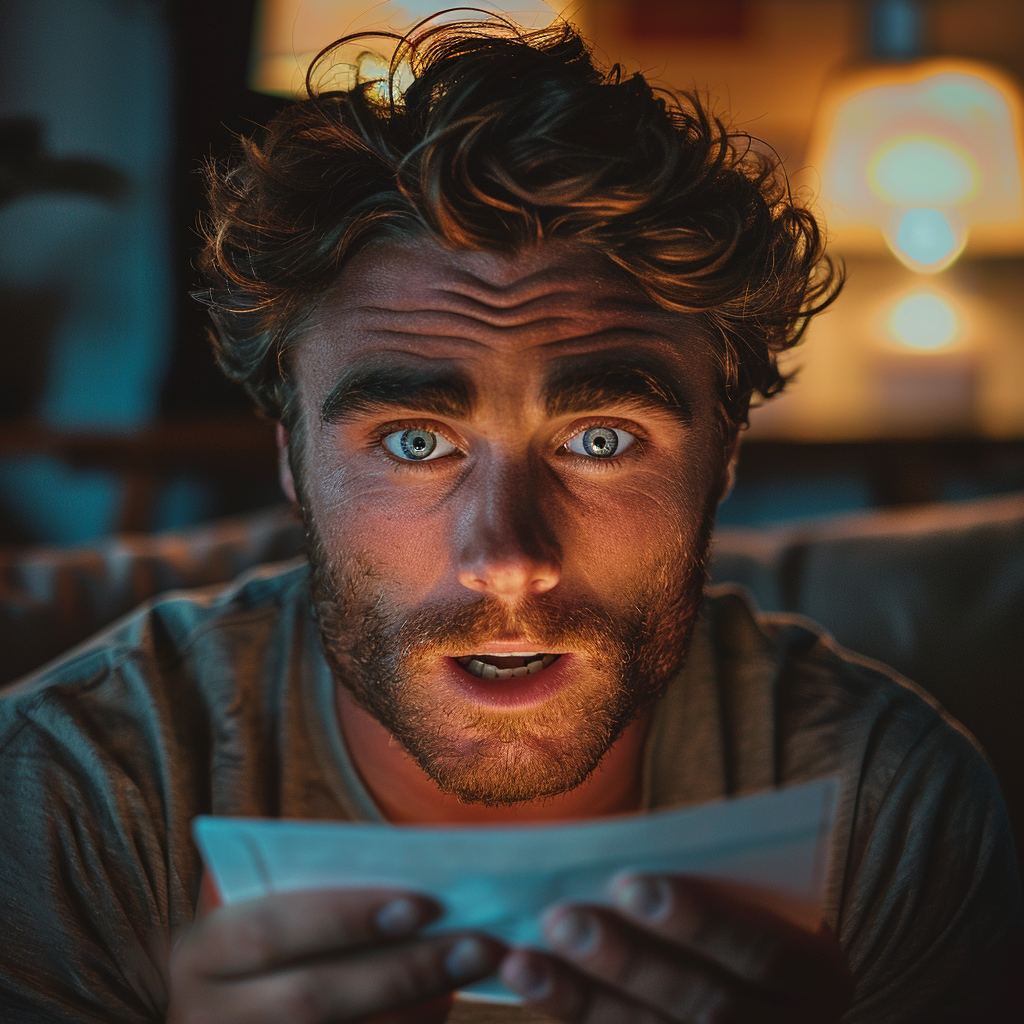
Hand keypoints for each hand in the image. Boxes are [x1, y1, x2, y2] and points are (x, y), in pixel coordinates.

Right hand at [167, 888, 503, 1023]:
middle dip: (400, 971)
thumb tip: (424, 889)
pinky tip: (442, 1007)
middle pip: (311, 998)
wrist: (224, 1012)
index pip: (272, 930)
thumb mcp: (267, 915)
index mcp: (202, 951)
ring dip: (414, 1006)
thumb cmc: (264, 945)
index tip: (425, 903)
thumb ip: (322, 899)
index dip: (346, 917)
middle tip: (476, 944)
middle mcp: (206, 1015)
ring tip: (474, 974)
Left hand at [499, 875, 852, 1022]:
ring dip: (582, 1002)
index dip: (695, 920)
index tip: (629, 883)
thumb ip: (707, 885)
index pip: (758, 949)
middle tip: (560, 919)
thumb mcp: (756, 899)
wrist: (772, 1001)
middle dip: (626, 963)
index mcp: (814, 975)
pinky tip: (531, 992)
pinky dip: (577, 1020)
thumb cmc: (748, 921)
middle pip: (702, 1007)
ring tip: (524, 963)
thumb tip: (612, 866)